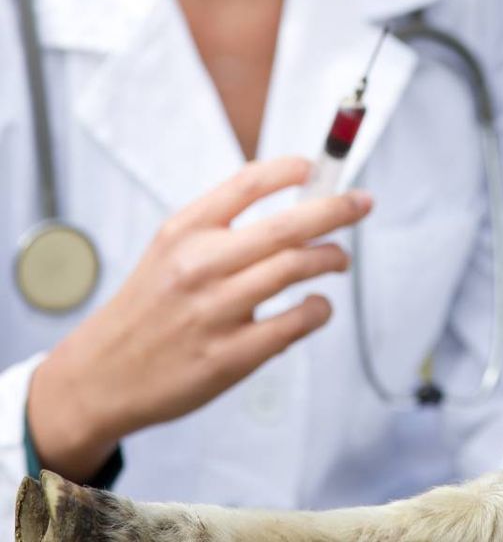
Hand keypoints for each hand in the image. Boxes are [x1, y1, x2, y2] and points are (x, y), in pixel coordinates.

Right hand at [27, 157, 372, 482]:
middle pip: (287, 225)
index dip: (289, 169)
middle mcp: (199, 265)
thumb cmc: (148, 309)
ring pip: (297, 269)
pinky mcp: (230, 355)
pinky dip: (318, 310)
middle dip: (336, 209)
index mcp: (183, 233)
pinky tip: (317, 307)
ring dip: (330, 259)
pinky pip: (296, 322)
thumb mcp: (168, 252)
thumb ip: (221, 227)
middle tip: (362, 203)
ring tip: (338, 259)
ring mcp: (215, 311)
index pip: (245, 184)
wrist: (100, 376)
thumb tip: (296, 202)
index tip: (316, 167)